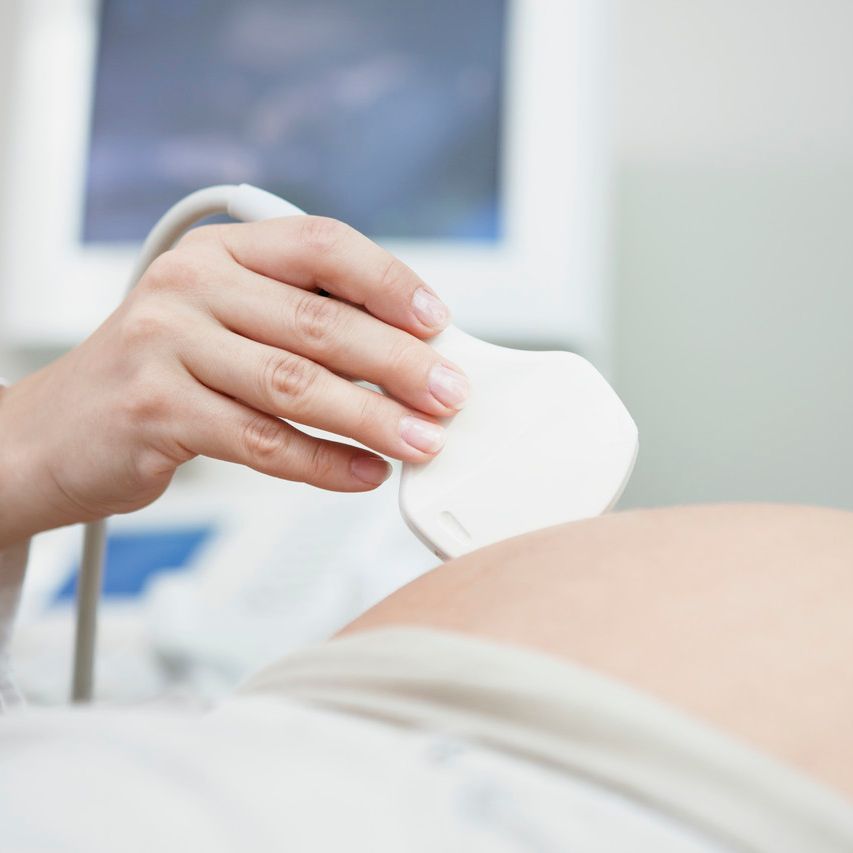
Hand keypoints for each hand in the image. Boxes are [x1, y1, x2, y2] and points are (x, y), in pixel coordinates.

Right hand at [0, 217, 468, 544]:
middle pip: (320, 322)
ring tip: (421, 441)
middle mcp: (190, 286)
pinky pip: (261, 440)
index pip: (322, 245)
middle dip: (398, 363)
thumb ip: (297, 323)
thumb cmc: (158, 375)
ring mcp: (166, 345)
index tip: (438, 323)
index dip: (389, 283)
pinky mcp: (154, 410)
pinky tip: (363, 474)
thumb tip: (403, 354)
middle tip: (449, 395)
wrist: (53, 432)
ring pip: (295, 384)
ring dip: (372, 418)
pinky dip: (323, 462)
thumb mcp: (221, 323)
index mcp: (219, 253)